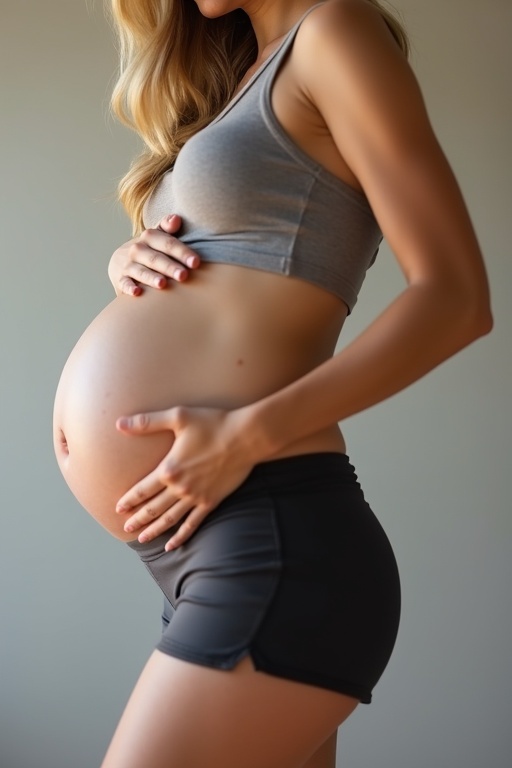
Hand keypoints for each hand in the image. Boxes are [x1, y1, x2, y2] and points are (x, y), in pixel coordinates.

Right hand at [108, 214, 200, 296]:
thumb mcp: (158, 236)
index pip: (167, 243)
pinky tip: (137, 292)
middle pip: (155, 258)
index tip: (196, 262)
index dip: (182, 252)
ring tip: (163, 284)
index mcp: (149, 237)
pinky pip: (124, 283)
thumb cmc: (150, 249)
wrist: (121, 260)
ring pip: (140, 271)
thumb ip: (168, 227)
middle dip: (169, 267)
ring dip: (151, 277)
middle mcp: (137, 249)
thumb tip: (177, 218)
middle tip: (183, 275)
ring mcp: (128, 264)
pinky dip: (129, 287)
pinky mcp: (120, 278)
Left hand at [115, 406, 258, 548]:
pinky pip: (193, 524)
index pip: (142, 489)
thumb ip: (147, 422)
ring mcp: (196, 497)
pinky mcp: (211, 501)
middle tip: (125, 528)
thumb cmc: (213, 423)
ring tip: (142, 538)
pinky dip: (181, 536)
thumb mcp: (178, 417)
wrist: (247, 437)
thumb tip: (119, 423)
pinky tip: (172, 545)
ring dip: (154, 530)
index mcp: (169, 469)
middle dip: (137, 519)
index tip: (118, 509)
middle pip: (152, 508)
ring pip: (169, 519)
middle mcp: (180, 487)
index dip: (128, 500)